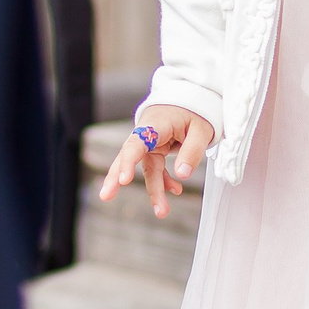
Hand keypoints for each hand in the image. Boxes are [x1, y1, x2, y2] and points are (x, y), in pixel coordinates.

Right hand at [98, 105, 212, 218]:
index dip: (128, 162)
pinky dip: (164, 180)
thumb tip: (182, 175)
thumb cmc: (196, 109)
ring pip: (145, 168)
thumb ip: (192, 150)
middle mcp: (147, 133)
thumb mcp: (202, 128)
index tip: (124, 180)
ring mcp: (150, 142)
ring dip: (153, 189)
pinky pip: (155, 168)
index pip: (137, 143)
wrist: (192, 97)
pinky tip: (175, 190)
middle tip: (106, 195)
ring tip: (161, 211)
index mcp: (155, 123)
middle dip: (117, 177)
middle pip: (129, 156)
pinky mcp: (156, 149)